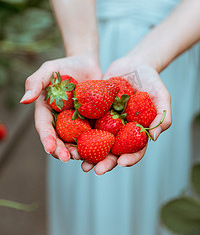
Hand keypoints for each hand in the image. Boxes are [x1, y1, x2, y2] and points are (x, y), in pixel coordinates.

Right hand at [20, 55, 101, 161]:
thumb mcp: (48, 70)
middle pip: (60, 139)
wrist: (87, 64)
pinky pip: (94, 134)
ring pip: (76, 141)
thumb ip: (35, 83)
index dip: (46, 139)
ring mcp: (77, 123)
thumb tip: (23, 101)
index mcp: (47, 111)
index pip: (44, 127)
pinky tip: (101, 150)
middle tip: (68, 158)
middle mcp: (61, 121)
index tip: (50, 148)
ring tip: (83, 157)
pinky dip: (96, 143)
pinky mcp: (92, 121)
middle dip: (62, 151)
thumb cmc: (65, 66)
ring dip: (79, 151)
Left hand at [81, 54, 171, 174]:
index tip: (121, 162)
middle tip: (96, 170)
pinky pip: (86, 123)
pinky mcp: (94, 111)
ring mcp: (107, 121)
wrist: (133, 63)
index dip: (129, 158)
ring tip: (77, 159)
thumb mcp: (162, 96)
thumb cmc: (152, 80)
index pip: (135, 150)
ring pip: (96, 141)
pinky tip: (69, 138)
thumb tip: (153, 138)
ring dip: (87, 153)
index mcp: (137, 131)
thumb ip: (162, 116)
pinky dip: (78, 132)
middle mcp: (121, 130)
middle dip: (105, 162)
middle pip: (113, 151)